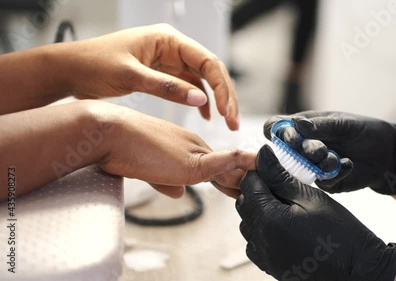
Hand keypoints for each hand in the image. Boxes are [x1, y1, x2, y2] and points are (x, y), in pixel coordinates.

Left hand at [61, 24, 238, 129]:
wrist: (70, 70)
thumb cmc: (93, 64)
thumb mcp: (130, 76)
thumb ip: (167, 88)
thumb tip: (200, 100)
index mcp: (167, 39)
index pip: (207, 61)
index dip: (221, 87)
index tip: (226, 110)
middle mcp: (172, 47)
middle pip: (211, 70)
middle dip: (225, 96)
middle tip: (233, 120)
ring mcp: (168, 60)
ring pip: (203, 79)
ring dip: (216, 99)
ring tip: (226, 121)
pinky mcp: (163, 72)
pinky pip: (189, 85)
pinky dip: (199, 100)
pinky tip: (205, 115)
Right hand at [97, 102, 254, 196]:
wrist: (108, 134)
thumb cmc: (121, 149)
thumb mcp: (148, 169)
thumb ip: (166, 182)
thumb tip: (179, 194)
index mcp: (186, 145)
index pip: (216, 165)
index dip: (231, 179)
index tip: (242, 188)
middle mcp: (195, 145)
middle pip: (228, 168)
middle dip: (244, 181)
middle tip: (262, 189)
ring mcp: (195, 152)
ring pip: (230, 169)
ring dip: (246, 179)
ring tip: (266, 184)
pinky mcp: (190, 162)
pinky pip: (222, 163)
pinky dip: (241, 164)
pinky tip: (256, 164)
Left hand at [236, 145, 395, 280]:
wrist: (358, 270)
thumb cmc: (340, 232)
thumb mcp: (311, 197)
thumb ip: (281, 177)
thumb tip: (262, 155)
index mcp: (269, 220)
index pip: (248, 186)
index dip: (260, 172)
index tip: (274, 168)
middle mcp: (261, 240)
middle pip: (245, 205)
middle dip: (259, 190)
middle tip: (284, 185)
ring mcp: (264, 256)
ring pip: (248, 224)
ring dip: (260, 210)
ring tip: (287, 206)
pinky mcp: (271, 266)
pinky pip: (256, 243)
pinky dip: (264, 230)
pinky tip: (284, 225)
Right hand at [264, 111, 395, 194]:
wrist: (387, 152)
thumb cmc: (364, 130)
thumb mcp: (344, 124)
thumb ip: (321, 125)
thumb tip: (296, 124)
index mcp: (303, 126)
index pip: (277, 127)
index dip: (278, 132)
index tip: (292, 138)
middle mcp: (303, 146)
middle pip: (287, 150)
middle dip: (303, 150)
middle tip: (320, 149)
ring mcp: (312, 164)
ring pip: (303, 168)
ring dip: (318, 163)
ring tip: (335, 157)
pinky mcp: (326, 181)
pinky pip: (322, 181)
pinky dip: (335, 173)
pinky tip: (348, 164)